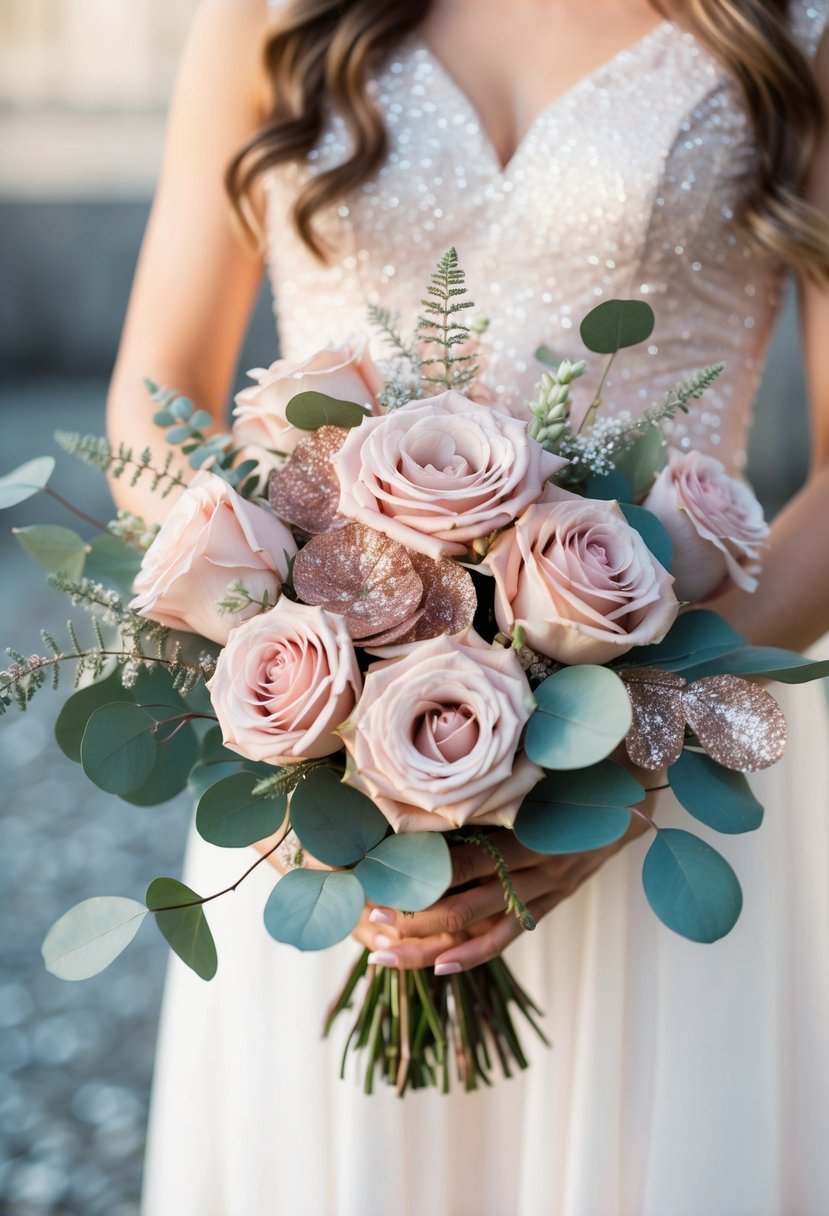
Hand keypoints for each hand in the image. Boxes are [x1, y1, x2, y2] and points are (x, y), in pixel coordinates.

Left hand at [361, 771, 662, 974]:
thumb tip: (449, 772)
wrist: (635, 793)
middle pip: (464, 906)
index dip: (423, 878)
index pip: (466, 866)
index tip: (379, 880)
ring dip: (431, 944)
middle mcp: (536, 871)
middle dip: (414, 918)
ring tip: (385, 956)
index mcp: (531, 835)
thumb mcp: (547, 766)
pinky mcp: (550, 903)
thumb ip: (503, 777)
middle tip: (368, 922)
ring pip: (480, 928)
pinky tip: (442, 966)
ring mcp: (544, 892)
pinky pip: (509, 935)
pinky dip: (475, 954)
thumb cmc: (583, 769)